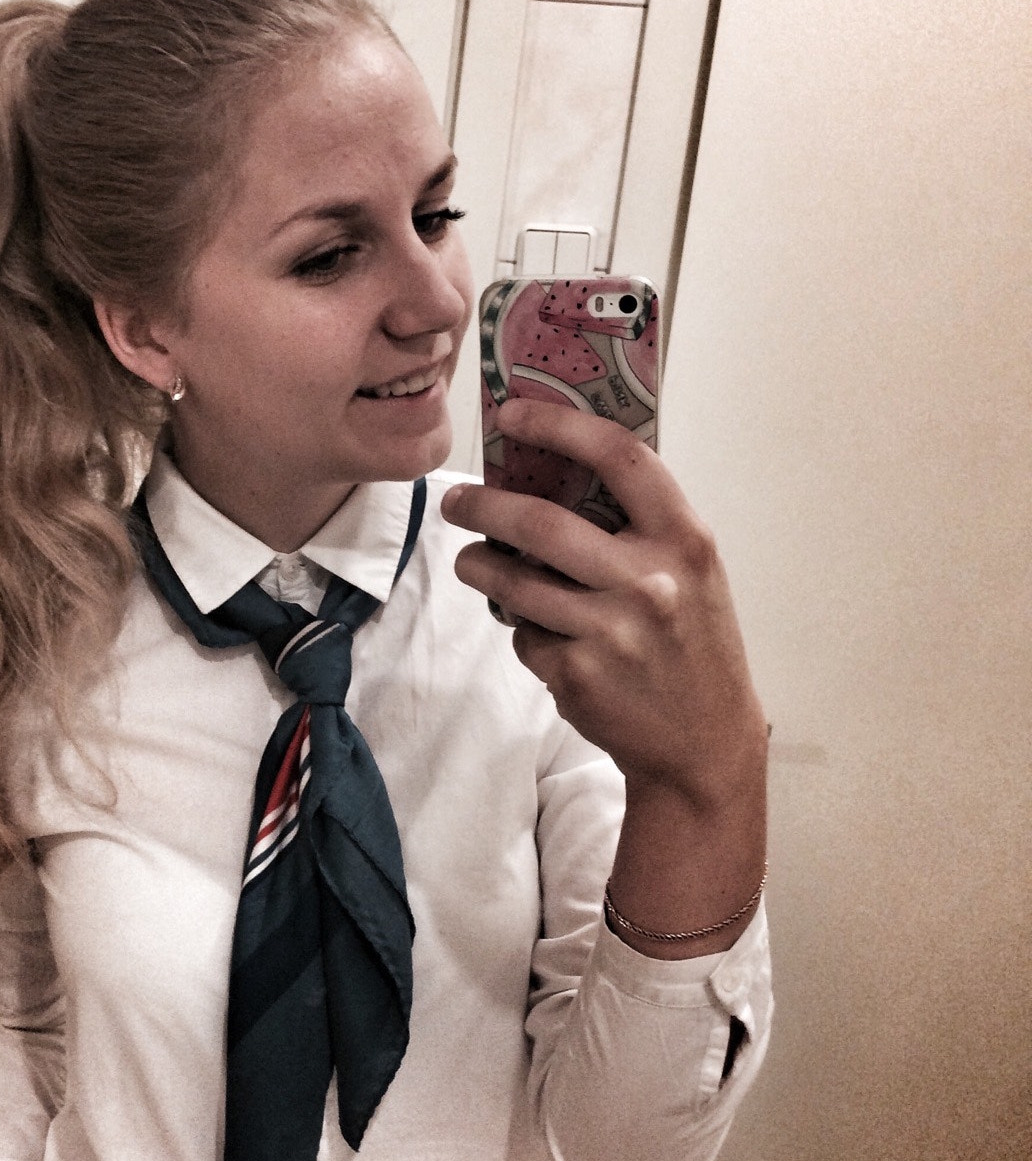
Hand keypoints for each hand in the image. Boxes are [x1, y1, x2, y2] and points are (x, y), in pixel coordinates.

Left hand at [443, 401, 766, 953]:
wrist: (704, 746)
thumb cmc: (693, 644)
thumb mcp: (690, 573)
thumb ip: (638, 526)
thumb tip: (550, 471)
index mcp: (685, 541)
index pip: (620, 457)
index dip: (560, 426)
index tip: (513, 414)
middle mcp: (650, 582)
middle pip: (540, 524)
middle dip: (483, 506)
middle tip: (455, 499)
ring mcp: (611, 633)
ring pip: (514, 584)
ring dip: (479, 567)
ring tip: (472, 562)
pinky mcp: (577, 676)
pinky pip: (525, 637)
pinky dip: (521, 630)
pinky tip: (539, 633)